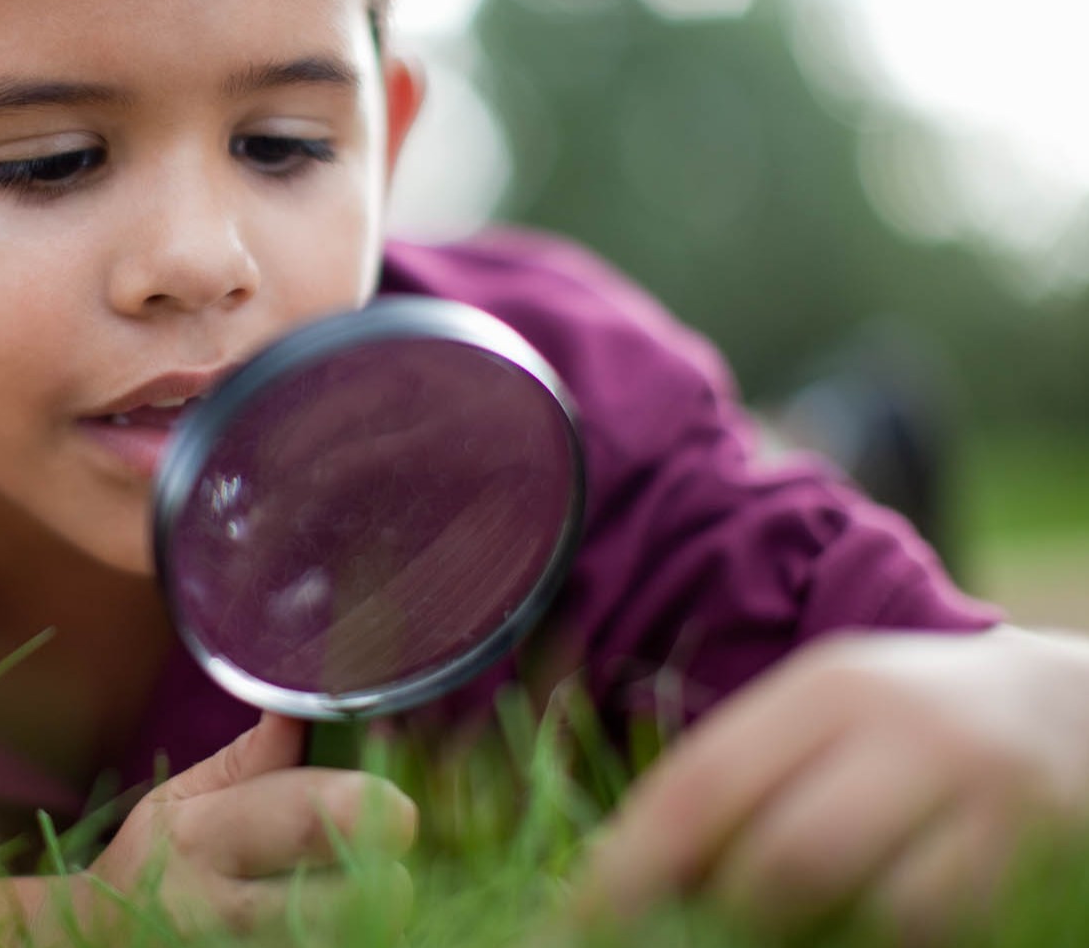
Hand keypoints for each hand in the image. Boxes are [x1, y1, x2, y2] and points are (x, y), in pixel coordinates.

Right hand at [84, 712, 416, 939]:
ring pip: (347, 941)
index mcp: (202, 837)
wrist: (100, 941)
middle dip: (382, 880)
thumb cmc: (156, 861)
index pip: (303, 819)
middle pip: (345, 900)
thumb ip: (254, 760)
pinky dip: (347, 940)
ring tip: (339, 900)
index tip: (398, 806)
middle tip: (376, 866)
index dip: (365, 808)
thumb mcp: (184, 798)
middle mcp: (215, 910)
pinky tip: (321, 926)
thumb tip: (306, 706)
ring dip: (365, 921)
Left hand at [576, 627, 1088, 942]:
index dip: (628, 869)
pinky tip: (855, 936)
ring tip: (767, 939)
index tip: (572, 926)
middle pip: (779, 857)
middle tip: (674, 944)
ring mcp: (982, 788)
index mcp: (825, 688)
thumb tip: (621, 874)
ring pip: (871, 908)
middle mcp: (901, 725)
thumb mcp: (827, 725)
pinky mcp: (1036, 845)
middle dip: (719, 923)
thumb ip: (742, 783)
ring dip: (801, 941)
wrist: (1081, 707)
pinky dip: (886, 943)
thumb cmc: (916, 733)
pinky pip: (937, 929)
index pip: (701, 784)